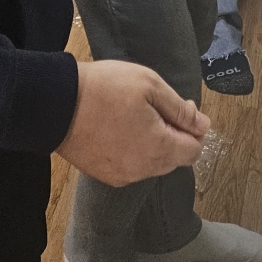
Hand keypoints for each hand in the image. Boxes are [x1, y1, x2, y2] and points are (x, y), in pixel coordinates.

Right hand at [57, 60, 209, 186]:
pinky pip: (131, 166)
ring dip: (153, 143)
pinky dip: (133, 150)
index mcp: (159, 149)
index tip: (179, 107)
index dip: (193, 128)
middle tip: (155, 105)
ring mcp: (122, 176)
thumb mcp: (150, 86)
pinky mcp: (104, 174)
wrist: (58, 105)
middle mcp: (143, 170)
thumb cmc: (107, 88)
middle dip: (173, 134)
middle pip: (174, 158)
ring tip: (134, 114)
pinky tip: (119, 128)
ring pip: (152, 163)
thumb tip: (203, 126)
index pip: (194, 151)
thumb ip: (180, 109)